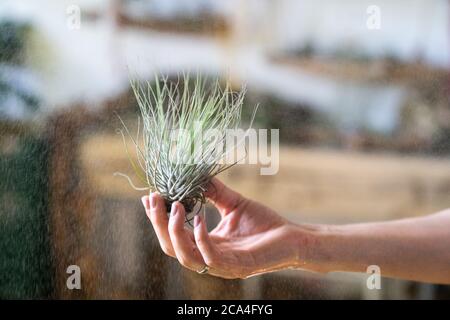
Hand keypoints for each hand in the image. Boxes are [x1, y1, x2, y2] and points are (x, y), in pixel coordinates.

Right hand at [141, 178, 307, 278]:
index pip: (174, 237)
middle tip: (155, 200)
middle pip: (172, 248)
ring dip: (174, 231)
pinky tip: (198, 219)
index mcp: (206, 245)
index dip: (159, 219)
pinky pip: (210, 256)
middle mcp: (209, 258)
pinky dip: (200, 238)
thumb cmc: (265, 224)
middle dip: (159, 224)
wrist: (293, 237)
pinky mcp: (238, 266)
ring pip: (185, 256)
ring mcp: (223, 265)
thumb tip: (196, 173)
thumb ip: (214, 193)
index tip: (150, 197)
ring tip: (174, 206)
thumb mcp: (233, 204)